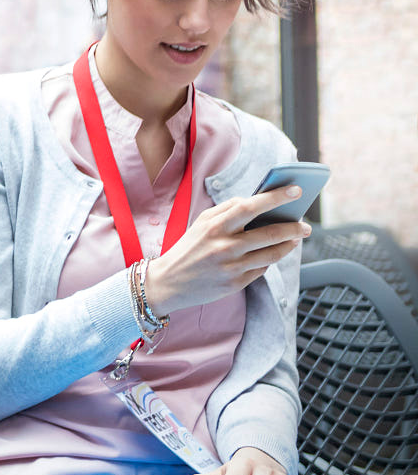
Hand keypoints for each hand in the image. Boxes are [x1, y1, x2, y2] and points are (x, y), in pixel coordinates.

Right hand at [146, 187, 309, 314]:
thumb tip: (254, 200)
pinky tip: (270, 254)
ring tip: (296, 239)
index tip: (294, 191)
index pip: (250, 207)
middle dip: (293, 227)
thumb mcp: (201, 223)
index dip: (275, 198)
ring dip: (289, 245)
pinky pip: (261, 269)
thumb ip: (226, 209)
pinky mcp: (235, 283)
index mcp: (214, 227)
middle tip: (305, 225)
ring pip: (272, 254)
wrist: (169, 282)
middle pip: (269, 233)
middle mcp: (224, 246)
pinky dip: (269, 260)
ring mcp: (231, 266)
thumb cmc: (189, 248)